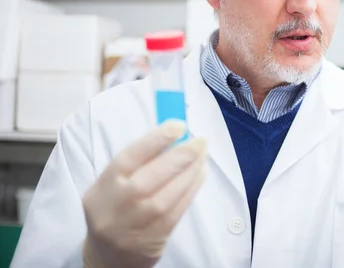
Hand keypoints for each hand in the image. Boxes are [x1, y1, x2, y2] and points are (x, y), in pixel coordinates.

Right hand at [82, 120, 206, 267]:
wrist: (108, 258)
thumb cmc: (115, 209)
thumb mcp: (113, 185)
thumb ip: (137, 163)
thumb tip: (173, 137)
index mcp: (103, 187)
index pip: (128, 159)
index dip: (155, 140)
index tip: (179, 125)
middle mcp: (115, 207)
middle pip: (148, 180)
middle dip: (179, 157)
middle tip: (199, 141)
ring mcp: (134, 226)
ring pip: (166, 197)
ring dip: (190, 172)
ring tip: (203, 156)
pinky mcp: (154, 238)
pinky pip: (177, 211)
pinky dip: (191, 190)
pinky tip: (200, 175)